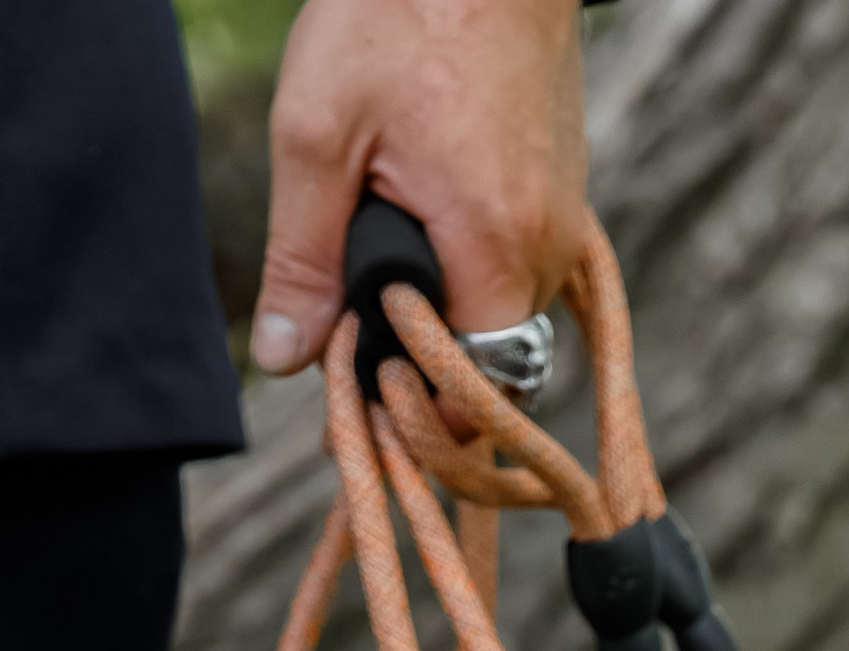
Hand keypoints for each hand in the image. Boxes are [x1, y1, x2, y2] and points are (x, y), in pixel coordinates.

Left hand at [252, 0, 587, 375]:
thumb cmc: (397, 6)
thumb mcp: (318, 131)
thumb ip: (300, 258)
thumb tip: (284, 359)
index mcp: (497, 246)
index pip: (468, 395)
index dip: (407, 412)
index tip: (350, 399)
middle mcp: (548, 246)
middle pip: (489, 367)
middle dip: (419, 367)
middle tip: (344, 340)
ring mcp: (565, 216)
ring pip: (505, 318)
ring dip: (443, 314)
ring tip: (373, 271)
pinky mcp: (564, 186)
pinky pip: (517, 264)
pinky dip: (468, 267)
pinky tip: (417, 225)